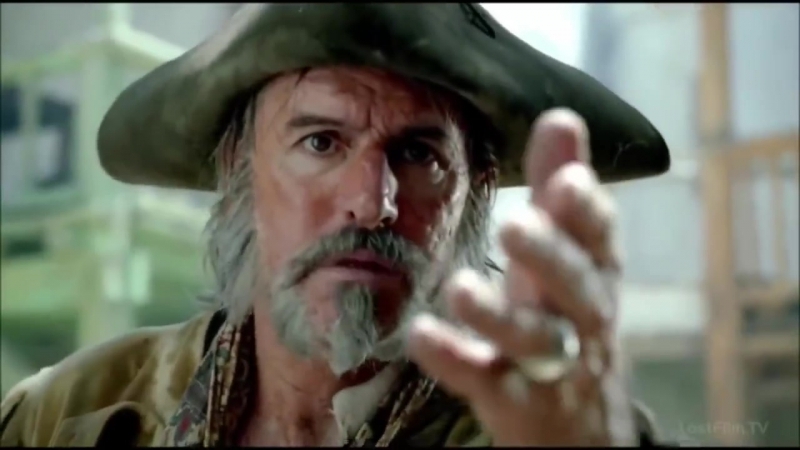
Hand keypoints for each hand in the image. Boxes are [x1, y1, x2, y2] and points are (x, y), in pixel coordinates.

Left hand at [408, 109, 635, 445]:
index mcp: (595, 275)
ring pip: (536, 342)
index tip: (569, 179)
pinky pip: (486, 379)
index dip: (588, 212)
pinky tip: (420, 335)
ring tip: (460, 288)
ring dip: (500, 316)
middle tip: (516, 225)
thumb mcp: (570, 256)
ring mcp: (551, 365)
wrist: (580, 424)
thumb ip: (561, 193)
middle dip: (551, 257)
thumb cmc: (568, 318)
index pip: (601, 240)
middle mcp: (581, 319)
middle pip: (577, 290)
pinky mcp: (515, 399)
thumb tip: (562, 118)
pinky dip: (455, 359)